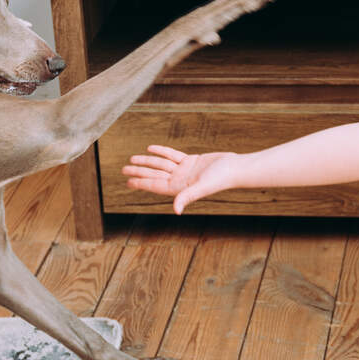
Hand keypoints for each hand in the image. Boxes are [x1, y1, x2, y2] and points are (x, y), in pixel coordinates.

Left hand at [120, 145, 239, 213]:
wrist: (235, 168)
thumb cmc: (221, 179)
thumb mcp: (202, 187)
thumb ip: (187, 197)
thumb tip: (176, 210)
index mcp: (179, 188)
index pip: (155, 185)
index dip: (141, 182)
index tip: (128, 181)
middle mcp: (180, 180)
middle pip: (155, 174)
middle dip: (139, 171)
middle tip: (123, 169)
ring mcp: (185, 170)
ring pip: (161, 164)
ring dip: (147, 161)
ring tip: (133, 159)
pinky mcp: (191, 161)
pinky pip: (172, 156)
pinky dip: (161, 152)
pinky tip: (151, 149)